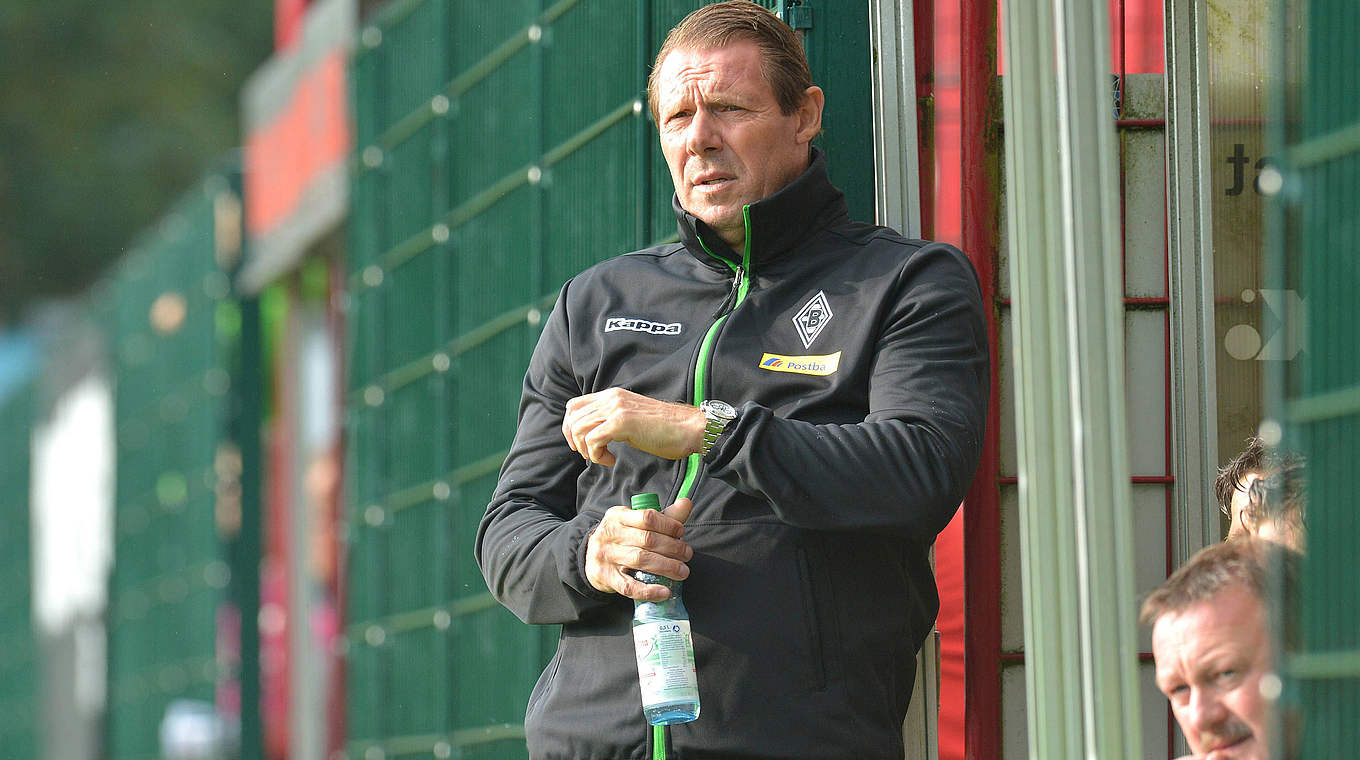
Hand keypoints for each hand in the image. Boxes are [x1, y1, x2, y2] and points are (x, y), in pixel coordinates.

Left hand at [562, 387, 704, 465]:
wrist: (688, 429)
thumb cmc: (664, 429)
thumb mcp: (632, 417)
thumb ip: (612, 419)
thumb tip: (594, 433)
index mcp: (612, 395)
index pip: (574, 406)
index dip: (571, 427)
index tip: (582, 444)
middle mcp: (611, 398)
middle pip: (572, 418)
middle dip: (575, 441)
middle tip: (590, 454)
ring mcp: (616, 409)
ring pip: (580, 429)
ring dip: (587, 450)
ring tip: (603, 457)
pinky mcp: (622, 423)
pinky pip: (593, 440)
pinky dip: (597, 455)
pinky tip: (611, 460)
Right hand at [585, 498, 694, 600]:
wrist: (589, 557)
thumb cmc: (620, 538)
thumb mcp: (635, 522)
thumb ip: (663, 516)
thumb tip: (687, 503)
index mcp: (618, 516)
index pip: (647, 517)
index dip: (668, 524)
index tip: (681, 532)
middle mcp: (610, 534)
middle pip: (647, 540)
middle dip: (673, 547)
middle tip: (687, 554)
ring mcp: (606, 556)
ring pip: (641, 561)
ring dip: (666, 567)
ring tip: (683, 571)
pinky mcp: (606, 577)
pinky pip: (629, 586)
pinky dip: (649, 591)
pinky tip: (664, 592)